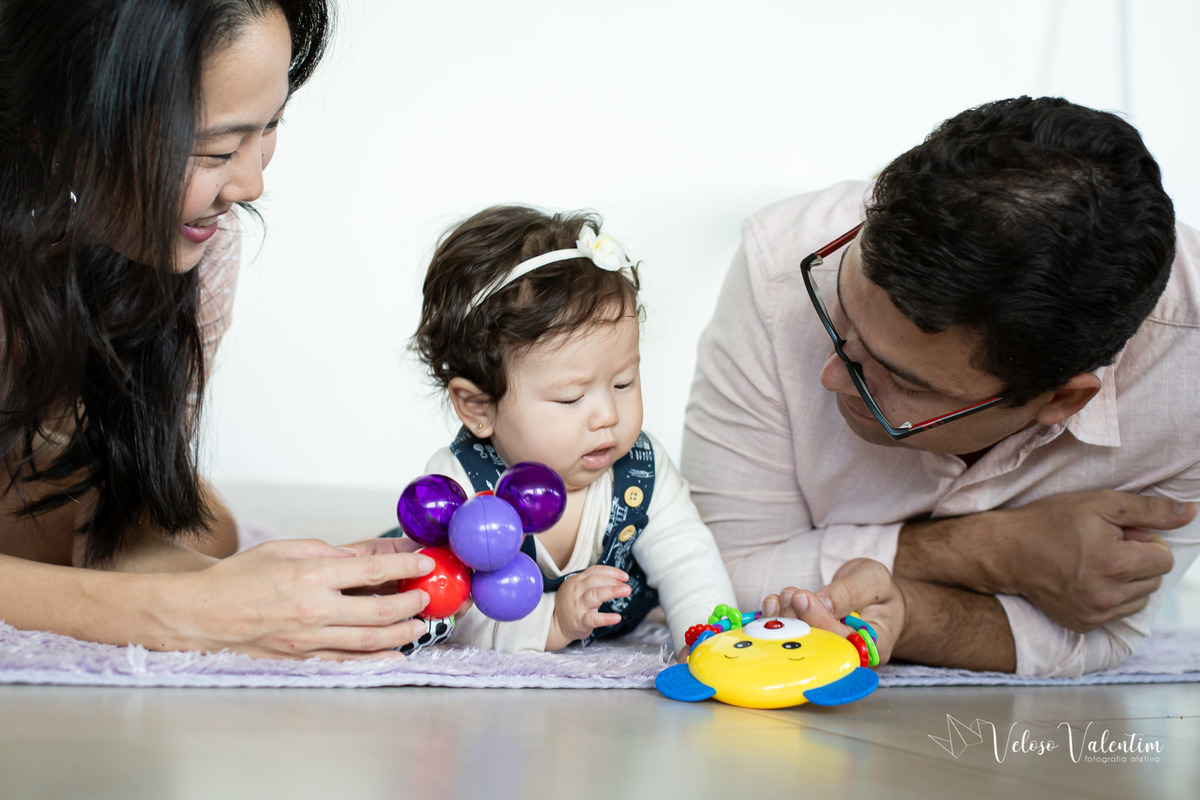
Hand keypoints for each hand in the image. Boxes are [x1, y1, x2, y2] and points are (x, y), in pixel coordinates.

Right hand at [167, 538, 436, 659]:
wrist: (202, 614)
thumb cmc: (240, 577)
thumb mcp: (286, 549)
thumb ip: (330, 552)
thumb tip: (368, 554)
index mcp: (310, 575)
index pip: (371, 572)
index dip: (404, 568)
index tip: (425, 563)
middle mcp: (313, 609)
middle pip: (378, 610)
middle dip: (410, 603)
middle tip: (427, 596)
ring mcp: (308, 639)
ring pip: (368, 640)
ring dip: (401, 633)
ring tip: (420, 625)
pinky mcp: (302, 658)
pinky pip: (347, 660)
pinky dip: (375, 658)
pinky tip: (395, 653)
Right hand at [547, 565, 629, 649]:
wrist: (556, 624)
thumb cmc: (572, 605)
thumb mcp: (578, 589)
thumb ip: (593, 582)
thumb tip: (618, 579)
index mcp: (576, 580)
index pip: (595, 571)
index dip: (612, 572)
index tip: (625, 576)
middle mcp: (576, 591)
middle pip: (596, 580)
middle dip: (613, 581)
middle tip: (627, 586)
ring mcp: (577, 606)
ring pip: (595, 595)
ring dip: (612, 591)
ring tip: (626, 591)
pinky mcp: (580, 621)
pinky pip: (594, 619)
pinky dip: (606, 618)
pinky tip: (617, 617)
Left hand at [762, 558, 904, 665]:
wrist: (874, 598)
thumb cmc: (878, 591)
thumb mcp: (872, 580)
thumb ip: (848, 592)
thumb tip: (821, 603)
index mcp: (874, 647)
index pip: (844, 644)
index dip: (819, 623)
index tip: (804, 598)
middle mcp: (849, 657)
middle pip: (818, 648)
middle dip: (798, 620)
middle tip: (791, 594)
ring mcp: (827, 653)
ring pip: (800, 644)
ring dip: (786, 618)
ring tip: (787, 594)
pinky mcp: (811, 645)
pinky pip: (790, 639)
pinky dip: (778, 619)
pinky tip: (774, 603)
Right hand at [989, 491, 1190, 631]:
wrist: (1005, 552)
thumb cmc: (1049, 522)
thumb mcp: (1098, 504)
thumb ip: (1148, 510)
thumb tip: (1191, 512)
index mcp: (1115, 564)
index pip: (1165, 558)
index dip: (1145, 541)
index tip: (1118, 534)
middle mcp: (1108, 595)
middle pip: (1155, 579)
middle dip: (1137, 561)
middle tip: (1102, 546)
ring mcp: (1096, 614)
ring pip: (1140, 598)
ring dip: (1127, 581)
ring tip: (1094, 564)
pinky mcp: (1084, 625)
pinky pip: (1118, 613)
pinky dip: (1110, 596)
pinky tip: (1085, 580)